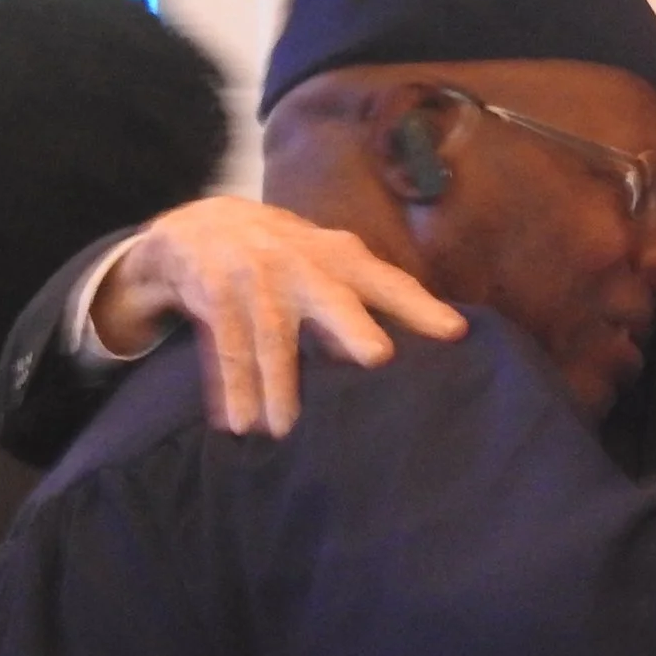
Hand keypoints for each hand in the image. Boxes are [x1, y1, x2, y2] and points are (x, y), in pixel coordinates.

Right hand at [94, 197, 467, 435]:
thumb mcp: (328, 266)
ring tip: (284, 429)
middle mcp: (303, 264)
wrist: (200, 226)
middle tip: (378, 357)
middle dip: (353, 325)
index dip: (421, 306)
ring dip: (278, 384)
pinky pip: (226, 346)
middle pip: (332, 298)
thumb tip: (420, 346)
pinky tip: (239, 424)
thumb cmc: (286, 258)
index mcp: (341, 258)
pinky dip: (233, 387)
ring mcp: (257, 277)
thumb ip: (367, 302)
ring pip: (272, 337)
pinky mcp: (216, 292)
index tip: (455, 332)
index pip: (388, 283)